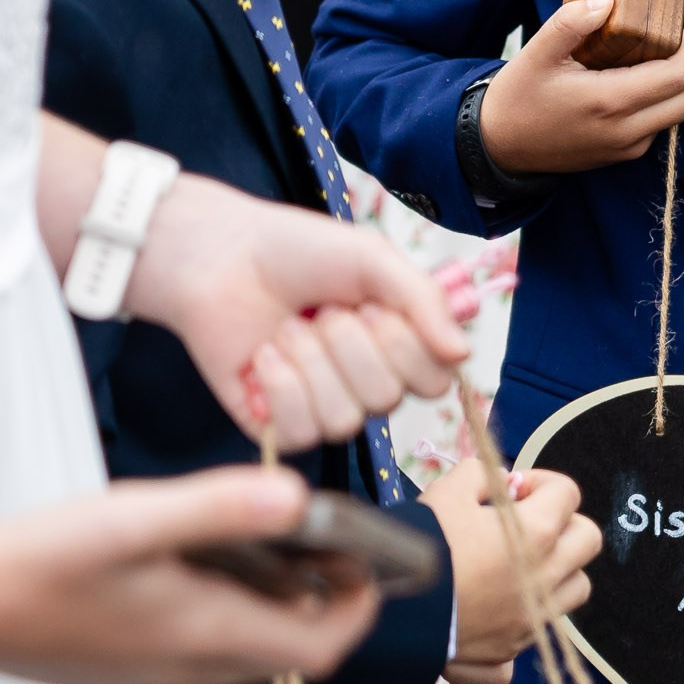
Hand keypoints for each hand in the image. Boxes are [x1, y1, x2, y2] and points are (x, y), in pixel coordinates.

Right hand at [0, 462, 381, 683]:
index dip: (356, 610)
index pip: (318, 649)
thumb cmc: (38, 562)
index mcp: (205, 636)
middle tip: (324, 546)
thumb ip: (220, 508)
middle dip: (319, 604)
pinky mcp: (119, 672)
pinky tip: (188, 569)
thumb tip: (299, 498)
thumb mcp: (135, 519)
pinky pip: (195, 654)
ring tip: (264, 548)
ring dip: (268, 610)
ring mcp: (150, 677)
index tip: (368, 564)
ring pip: (240, 655)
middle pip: (285, 653)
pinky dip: (220, 617)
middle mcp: (187, 670)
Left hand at [127, 172, 469, 450]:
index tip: (371, 302)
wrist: (221, 255)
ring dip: (311, 361)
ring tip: (288, 326)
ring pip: (345, 421)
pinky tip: (264, 353)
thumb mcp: (373, 259)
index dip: (404, 345)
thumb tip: (462, 353)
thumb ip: (424, 301)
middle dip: (349, 344)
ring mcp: (323, 407)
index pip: (436, 380)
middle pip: (388, 400)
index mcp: (399, 346)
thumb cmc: (298, 252)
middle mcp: (367, 383)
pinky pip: (300, 432)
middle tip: (322, 309)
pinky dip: (280, 384)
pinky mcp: (277, 425)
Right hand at [424, 456, 600, 683]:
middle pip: (587, 540)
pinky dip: (524, 620)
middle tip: (524, 523)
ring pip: (575, 588)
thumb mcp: (447, 491)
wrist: (390, 611)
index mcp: (535, 534)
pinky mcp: (509, 651)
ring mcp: (530, 619)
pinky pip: (535, 634)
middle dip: (563, 523)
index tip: (513, 490)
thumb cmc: (422, 545)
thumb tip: (501, 483)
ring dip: (556, 570)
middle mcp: (543, 579)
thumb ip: (481, 475)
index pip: (567, 493)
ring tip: (516, 565)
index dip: (540, 482)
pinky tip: (497, 610)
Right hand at [479, 0, 683, 177]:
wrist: (500, 147)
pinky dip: (661, 101)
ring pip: (681, 113)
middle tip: (673, 43)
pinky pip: (661, 124)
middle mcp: (627, 131)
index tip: (672, 27)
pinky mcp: (625, 155)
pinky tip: (633, 81)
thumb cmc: (518, 97)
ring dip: (678, 84)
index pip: (679, 75)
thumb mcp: (536, 53)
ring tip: (651, 59)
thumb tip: (608, 0)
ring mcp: (628, 147)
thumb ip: (571, 23)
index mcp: (609, 102)